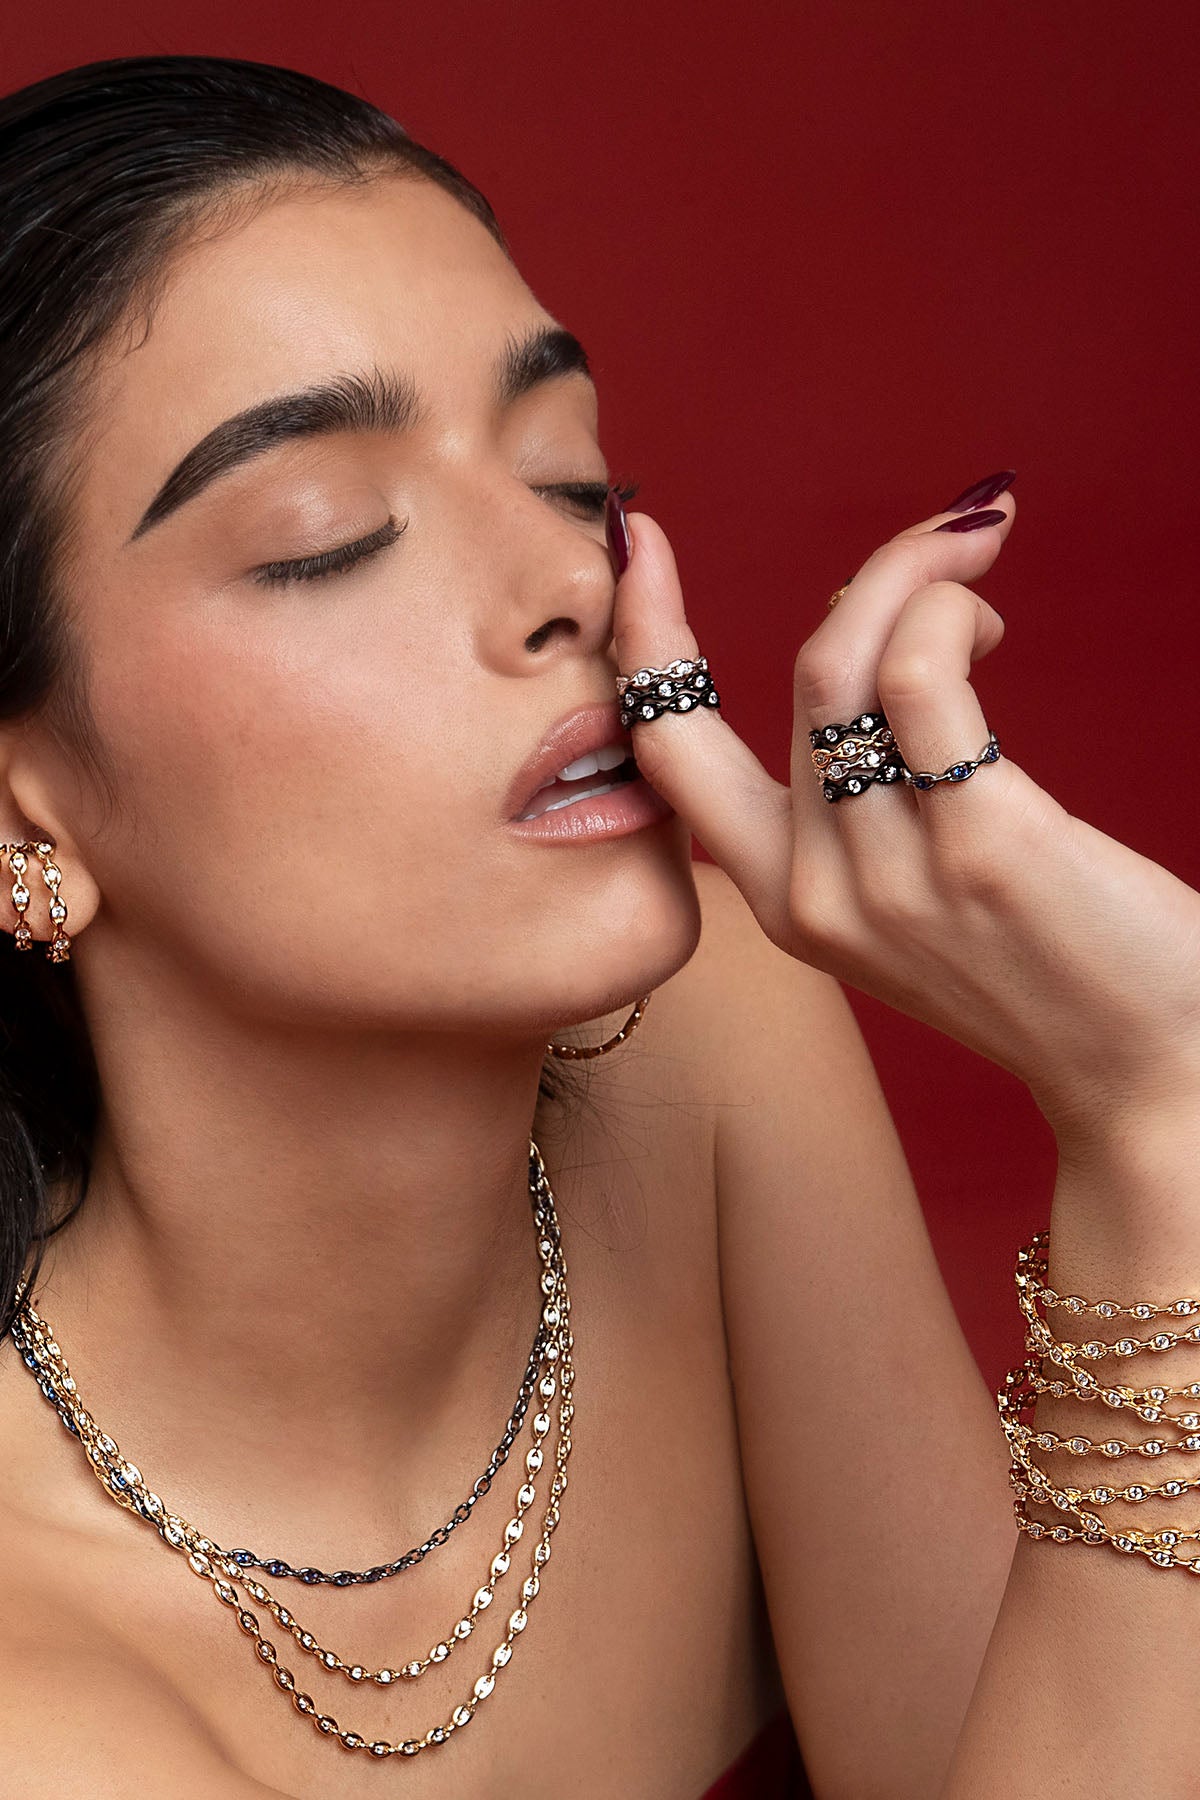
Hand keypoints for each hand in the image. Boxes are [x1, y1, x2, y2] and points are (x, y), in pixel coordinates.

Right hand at [610, 490, 1199, 1140]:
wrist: (1150, 1076)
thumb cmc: (1048, 970)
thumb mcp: (910, 897)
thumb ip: (861, 796)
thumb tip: (861, 633)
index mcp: (781, 902)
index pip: (670, 748)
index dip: (644, 633)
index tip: (634, 534)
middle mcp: (814, 893)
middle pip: (801, 679)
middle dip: (875, 575)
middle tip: (955, 538)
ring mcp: (887, 877)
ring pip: (844, 667)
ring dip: (918, 577)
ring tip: (986, 577)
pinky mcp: (978, 849)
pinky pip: (924, 679)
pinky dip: (948, 612)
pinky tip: (988, 616)